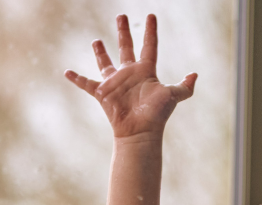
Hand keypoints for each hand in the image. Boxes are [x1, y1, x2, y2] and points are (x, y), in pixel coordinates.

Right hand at [65, 14, 196, 138]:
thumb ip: (184, 87)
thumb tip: (195, 75)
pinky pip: (87, 84)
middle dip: (123, 32)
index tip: (151, 16)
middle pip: (126, 47)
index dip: (150, 32)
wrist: (140, 132)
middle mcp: (130, 74)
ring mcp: (115, 83)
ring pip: (106, 62)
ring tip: (97, 41)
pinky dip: (76, 79)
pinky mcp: (103, 93)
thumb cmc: (156, 115)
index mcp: (146, 71)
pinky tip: (67, 72)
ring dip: (100, 52)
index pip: (149, 46)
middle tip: (121, 16)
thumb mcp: (172, 97)